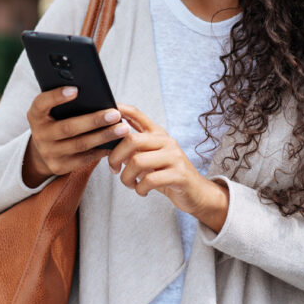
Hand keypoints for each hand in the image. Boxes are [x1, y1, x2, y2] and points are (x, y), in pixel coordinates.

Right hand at [22, 87, 130, 186]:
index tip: (75, 89)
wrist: (42, 150)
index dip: (56, 96)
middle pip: (68, 128)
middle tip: (115, 114)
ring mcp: (48, 152)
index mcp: (35, 115)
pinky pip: (84, 158)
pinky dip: (101, 150)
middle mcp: (39, 134)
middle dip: (94, 121)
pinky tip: (115, 143)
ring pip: (80, 144)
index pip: (42, 103)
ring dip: (104, 136)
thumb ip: (64, 102)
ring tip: (122, 129)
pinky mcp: (58, 166)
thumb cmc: (54, 120)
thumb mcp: (51, 110)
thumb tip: (94, 93)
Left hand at [108, 104, 228, 232]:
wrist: (196, 193)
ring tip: (129, 184)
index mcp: (157, 134)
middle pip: (131, 140)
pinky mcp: (179, 175)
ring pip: (137, 161)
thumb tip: (108, 140)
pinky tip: (141, 191)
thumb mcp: (150, 158)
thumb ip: (134, 148)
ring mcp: (174, 157)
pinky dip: (140, 188)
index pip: (137, 114)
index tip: (108, 110)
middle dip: (115, 157)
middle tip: (114, 170)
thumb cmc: (166, 175)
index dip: (121, 109)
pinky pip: (149, 180)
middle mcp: (166, 141)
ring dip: (126, 177)